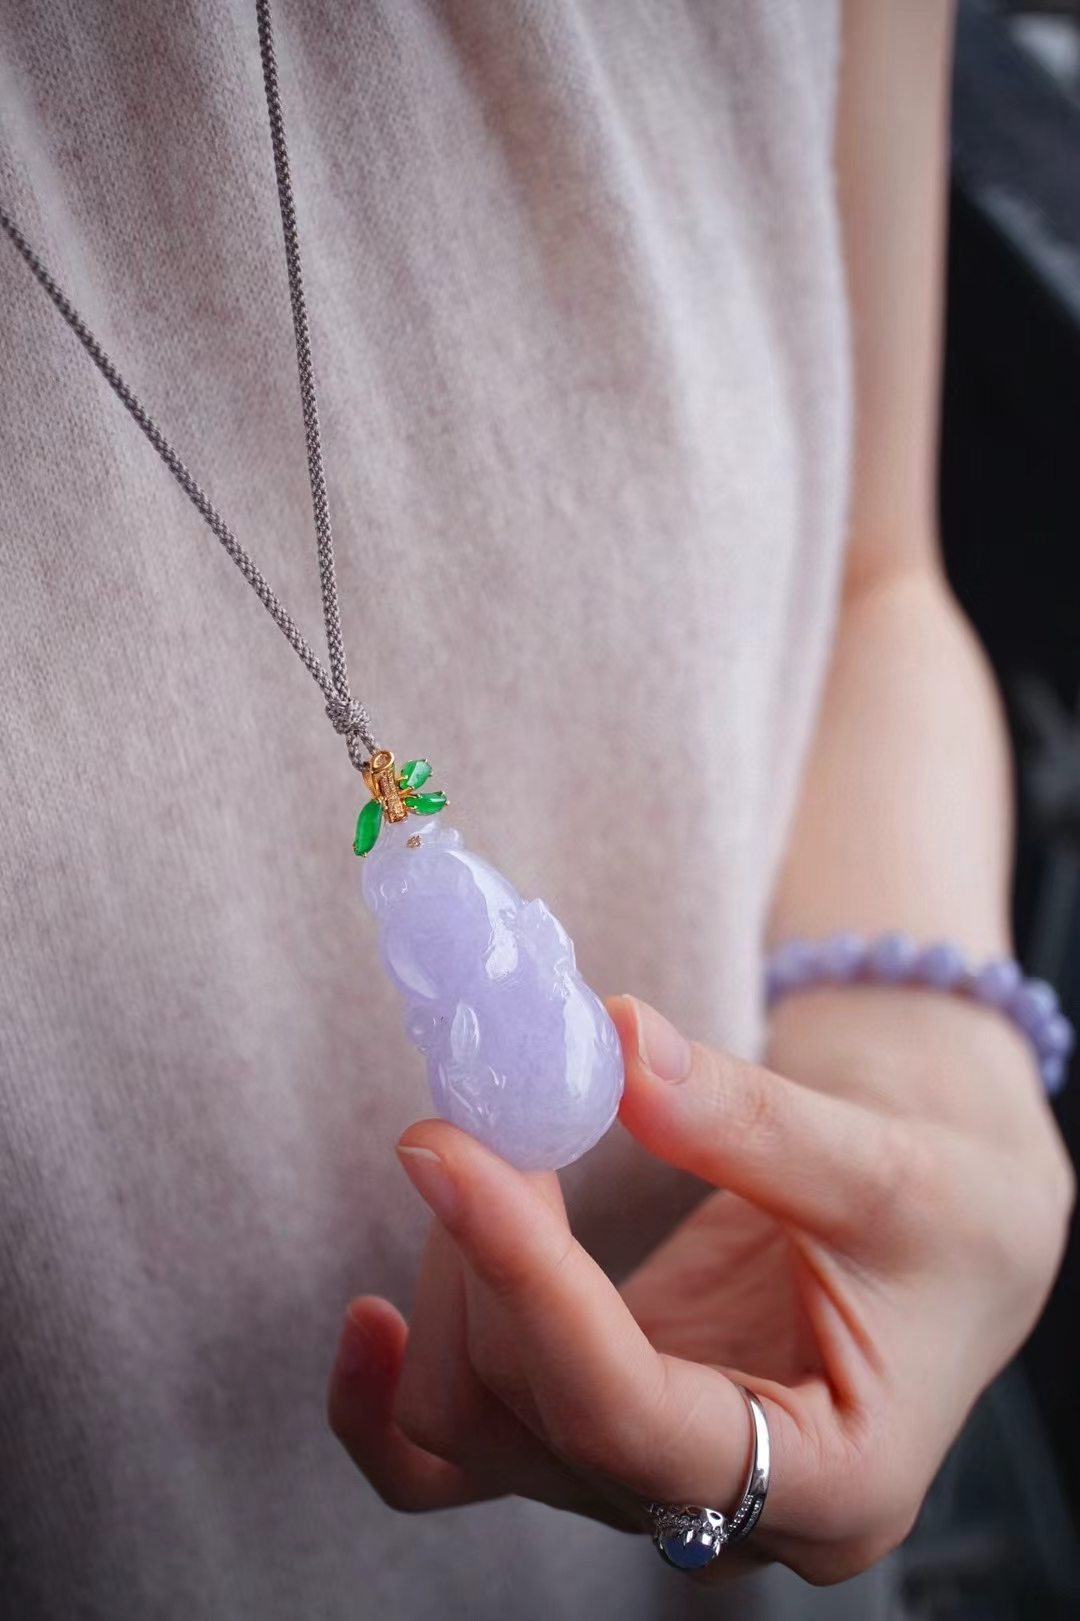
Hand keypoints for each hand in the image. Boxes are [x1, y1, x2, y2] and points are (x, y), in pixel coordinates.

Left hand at [328, 988, 1072, 1582]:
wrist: (944, 1237)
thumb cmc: (946, 1217)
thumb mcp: (886, 1166)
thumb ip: (748, 1119)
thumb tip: (613, 1040)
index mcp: (831, 1480)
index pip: (629, 1417)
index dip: (525, 1282)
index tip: (450, 1150)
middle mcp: (721, 1514)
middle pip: (530, 1416)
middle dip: (484, 1250)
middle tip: (486, 1100)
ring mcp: (642, 1481)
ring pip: (475, 1426)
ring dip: (453, 1275)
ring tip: (485, 1146)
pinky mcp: (590, 1431)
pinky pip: (455, 1456)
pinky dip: (391, 1395)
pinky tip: (368, 1321)